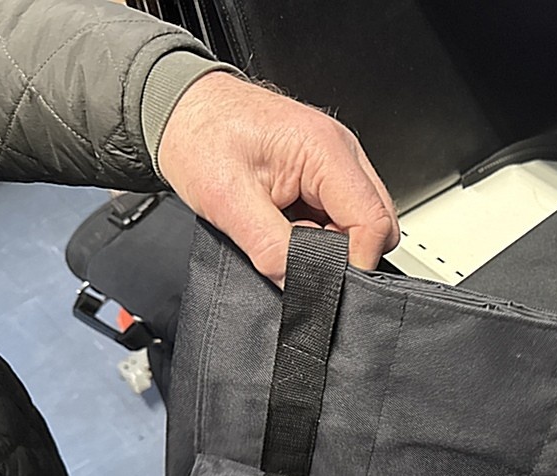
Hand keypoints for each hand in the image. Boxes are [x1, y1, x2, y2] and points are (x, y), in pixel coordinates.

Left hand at [158, 72, 399, 280]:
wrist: (178, 108)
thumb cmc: (197, 137)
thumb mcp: (228, 204)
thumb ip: (273, 250)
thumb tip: (302, 285)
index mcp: (326, 149)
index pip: (375, 222)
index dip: (352, 261)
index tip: (320, 277)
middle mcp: (341, 149)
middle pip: (378, 223)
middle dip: (342, 251)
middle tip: (297, 249)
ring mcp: (336, 158)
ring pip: (360, 221)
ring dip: (328, 240)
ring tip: (285, 228)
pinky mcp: (324, 169)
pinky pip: (340, 212)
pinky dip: (318, 228)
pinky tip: (287, 220)